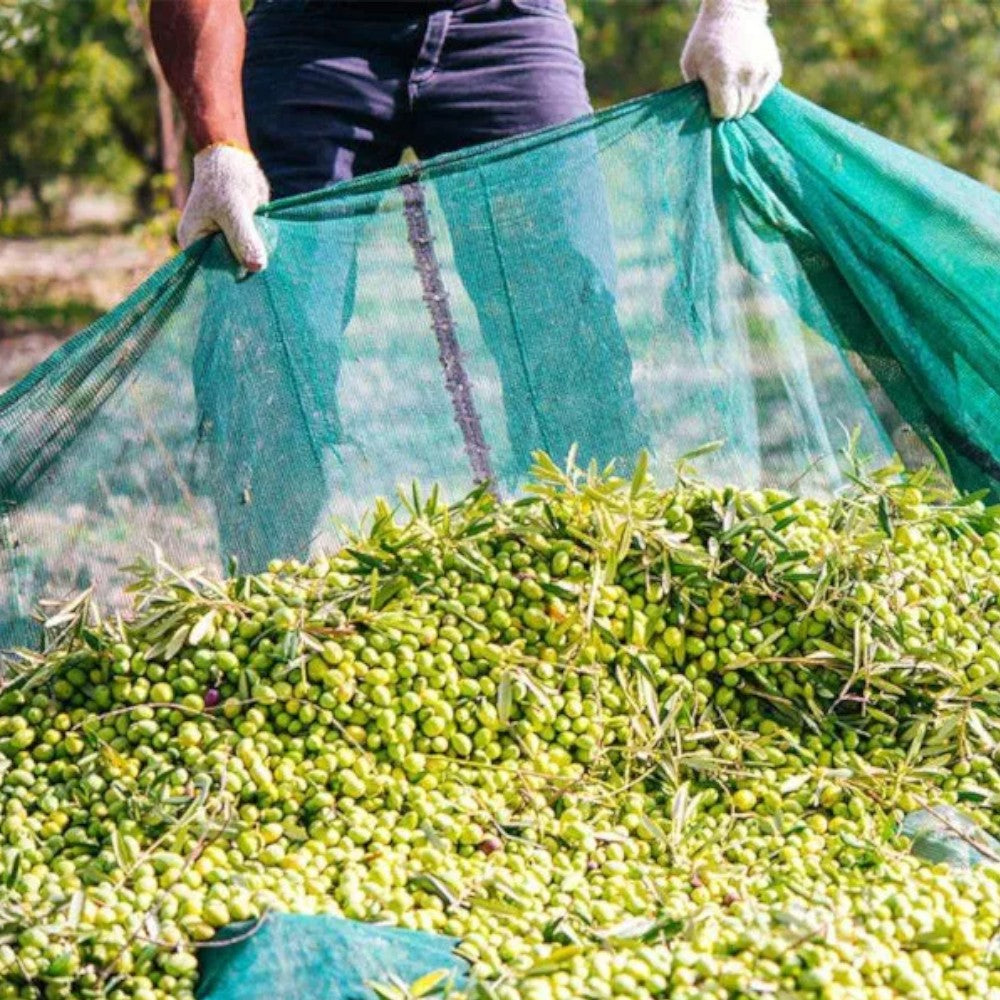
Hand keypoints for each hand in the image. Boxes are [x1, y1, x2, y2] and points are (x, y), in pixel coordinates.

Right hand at [178, 143, 270, 270]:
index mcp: (193, 242)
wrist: (235, 159)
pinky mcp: (241, 237)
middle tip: (266, 274)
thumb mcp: (233, 211)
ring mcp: (224, 241)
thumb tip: (257, 268)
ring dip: (258, 259)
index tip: (251, 281)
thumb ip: (244, 239)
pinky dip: (263, 249)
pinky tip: (273, 248)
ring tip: (269, 258)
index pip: (211, 271)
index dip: (230, 277)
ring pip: (244, 260)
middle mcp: (207, 245)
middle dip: (246, 268)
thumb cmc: (226, 181)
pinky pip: (253, 250)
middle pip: (229, 268)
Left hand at [681, 0, 781, 119]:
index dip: (716, 111)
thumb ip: (696, 91)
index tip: (711, 102)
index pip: (724, 112)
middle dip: (729, 107)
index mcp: (723, 74)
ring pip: (753, 105)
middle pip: (739, 111)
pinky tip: (745, 78)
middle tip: (722, 94)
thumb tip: (704, 115)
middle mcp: (746, 74)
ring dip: (742, 101)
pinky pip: (763, 93)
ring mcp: (762, 71)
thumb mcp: (691, 64)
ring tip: (733, 87)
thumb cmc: (705, 38)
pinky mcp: (774, 68)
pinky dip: (754, 91)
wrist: (733, 9)